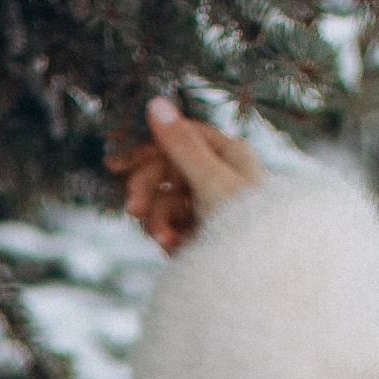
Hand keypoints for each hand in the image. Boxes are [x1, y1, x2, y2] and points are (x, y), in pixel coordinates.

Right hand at [106, 96, 265, 253]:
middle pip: (167, 171)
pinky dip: (171, 237)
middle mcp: (220, 174)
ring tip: (167, 241)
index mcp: (228, 153)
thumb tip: (156, 103)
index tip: (114, 165)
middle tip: (134, 211)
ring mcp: (211, 205)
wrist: (263, 274)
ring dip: (160, 220)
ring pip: (167, 202)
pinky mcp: (206, 232)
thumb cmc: (247, 223)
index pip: (178, 139)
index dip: (145, 151)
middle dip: (149, 191)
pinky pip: (175, 227)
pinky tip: (177, 250)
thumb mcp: (211, 180)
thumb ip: (181, 145)